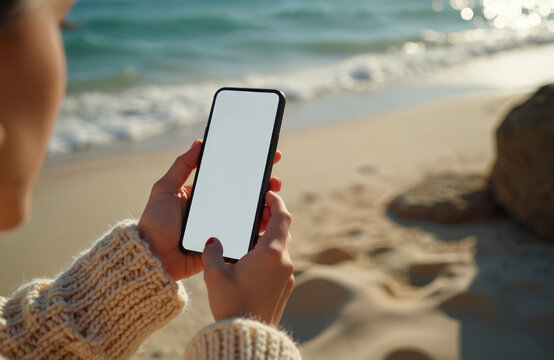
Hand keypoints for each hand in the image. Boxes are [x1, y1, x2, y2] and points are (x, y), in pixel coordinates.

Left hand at [137, 140, 282, 280]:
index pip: (230, 177)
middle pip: (245, 195)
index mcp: (203, 194)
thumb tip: (199, 143)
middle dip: (263, 186)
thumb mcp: (164, 189)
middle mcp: (216, 209)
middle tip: (274, 181)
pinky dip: (258, 227)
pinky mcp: (224, 244)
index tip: (266, 157)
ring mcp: (222, 227)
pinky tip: (267, 219)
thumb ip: (181, 166)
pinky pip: (245, 235)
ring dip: (265, 206)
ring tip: (273, 200)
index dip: (248, 168)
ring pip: (249, 214)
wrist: (153, 257)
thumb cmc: (155, 223)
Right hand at [202, 191, 293, 325]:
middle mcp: (284, 262)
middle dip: (271, 219)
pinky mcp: (285, 289)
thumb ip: (212, 252)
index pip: (282, 217)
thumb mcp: (215, 275)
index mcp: (270, 253)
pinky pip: (280, 264)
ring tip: (249, 239)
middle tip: (257, 212)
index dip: (276, 201)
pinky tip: (251, 263)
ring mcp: (287, 276)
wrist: (248, 336)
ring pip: (282, 249)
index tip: (269, 193)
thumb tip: (212, 241)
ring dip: (269, 239)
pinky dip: (269, 256)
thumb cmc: (231, 304)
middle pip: (283, 231)